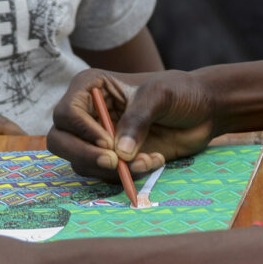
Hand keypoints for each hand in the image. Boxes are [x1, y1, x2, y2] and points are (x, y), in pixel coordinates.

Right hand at [47, 68, 215, 179]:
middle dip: (85, 156)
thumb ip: (138, 119)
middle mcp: (87, 114)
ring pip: (81, 163)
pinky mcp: (111, 158)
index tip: (109, 142)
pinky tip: (153, 161)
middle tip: (115, 163)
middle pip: (60, 141)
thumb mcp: (160, 96)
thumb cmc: (180, 92)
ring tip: (148, 159)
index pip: (66, 113)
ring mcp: (97, 138)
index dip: (82, 131)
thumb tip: (120, 152)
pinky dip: (126, 176)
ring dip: (112, 169)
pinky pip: (103, 175)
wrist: (202, 112)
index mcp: (90, 88)